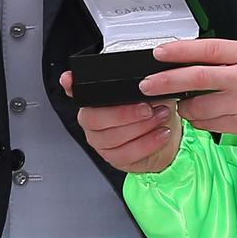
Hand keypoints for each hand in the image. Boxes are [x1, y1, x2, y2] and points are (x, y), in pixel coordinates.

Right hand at [65, 73, 183, 174]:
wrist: (167, 132)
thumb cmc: (155, 109)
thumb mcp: (150, 90)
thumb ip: (141, 82)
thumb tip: (143, 79)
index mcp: (95, 101)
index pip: (76, 91)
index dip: (70, 85)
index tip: (70, 80)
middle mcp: (92, 122)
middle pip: (94, 119)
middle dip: (123, 114)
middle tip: (147, 108)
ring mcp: (101, 142)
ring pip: (112, 138)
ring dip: (141, 127)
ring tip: (160, 117)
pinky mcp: (115, 158)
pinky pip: (127, 154)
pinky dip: (147, 143)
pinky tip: (161, 133)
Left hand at [140, 38, 236, 152]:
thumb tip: (208, 61)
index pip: (207, 49)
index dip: (179, 50)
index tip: (159, 52)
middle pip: (195, 77)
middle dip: (165, 81)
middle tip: (147, 84)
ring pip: (199, 106)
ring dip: (186, 108)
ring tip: (184, 105)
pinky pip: (211, 124)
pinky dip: (201, 122)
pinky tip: (203, 119)